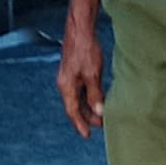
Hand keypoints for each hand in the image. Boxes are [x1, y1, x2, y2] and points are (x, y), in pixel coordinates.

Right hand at [57, 20, 105, 136]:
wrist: (80, 29)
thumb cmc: (85, 49)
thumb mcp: (92, 74)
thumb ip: (95, 94)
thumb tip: (98, 112)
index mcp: (66, 86)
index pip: (72, 111)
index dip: (80, 124)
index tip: (87, 135)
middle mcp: (65, 83)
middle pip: (75, 106)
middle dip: (87, 117)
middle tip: (100, 125)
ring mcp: (69, 77)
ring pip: (78, 98)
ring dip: (88, 107)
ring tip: (101, 114)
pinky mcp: (74, 71)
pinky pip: (80, 90)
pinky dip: (88, 97)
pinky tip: (98, 98)